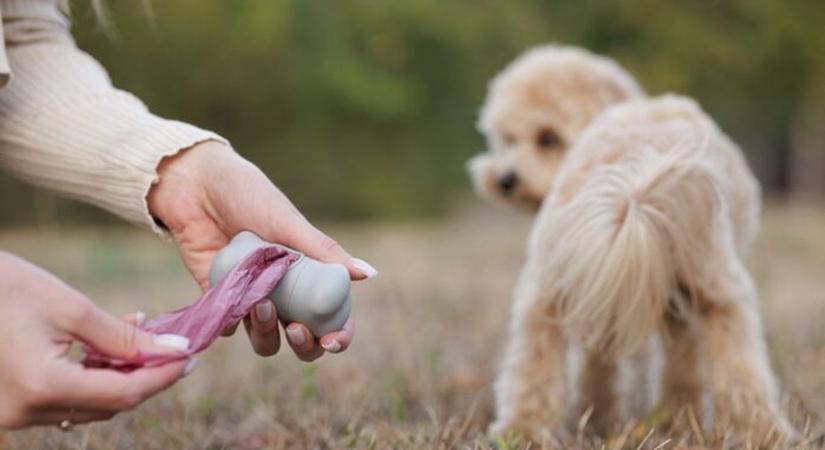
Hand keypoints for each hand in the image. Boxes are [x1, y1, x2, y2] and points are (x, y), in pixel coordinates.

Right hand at [0, 252, 194, 428]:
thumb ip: (125, 336)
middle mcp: (26, 411)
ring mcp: (14, 414)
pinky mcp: (10, 406)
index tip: (189, 356)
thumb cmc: (6, 288)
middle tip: (171, 345)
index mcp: (42, 386)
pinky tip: (107, 346)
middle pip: (108, 404)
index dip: (162, 376)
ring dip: (120, 375)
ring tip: (139, 335)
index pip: (122, 395)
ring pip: (88, 405)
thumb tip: (174, 349)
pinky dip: (91, 377)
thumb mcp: (71, 308)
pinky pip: (65, 398)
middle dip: (144, 375)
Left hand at [147, 141, 375, 360]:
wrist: (194, 185)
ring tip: (260, 305)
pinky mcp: (219, 300)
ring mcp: (252, 299)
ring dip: (267, 334)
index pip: (333, 317)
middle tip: (296, 328)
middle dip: (304, 345)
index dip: (339, 336)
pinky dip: (232, 322)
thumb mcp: (288, 221)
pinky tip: (230, 298)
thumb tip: (369, 273)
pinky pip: (229, 327)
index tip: (333, 341)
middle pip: (302, 340)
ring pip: (266, 340)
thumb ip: (325, 250)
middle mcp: (284, 293)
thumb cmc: (247, 194)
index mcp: (309, 274)